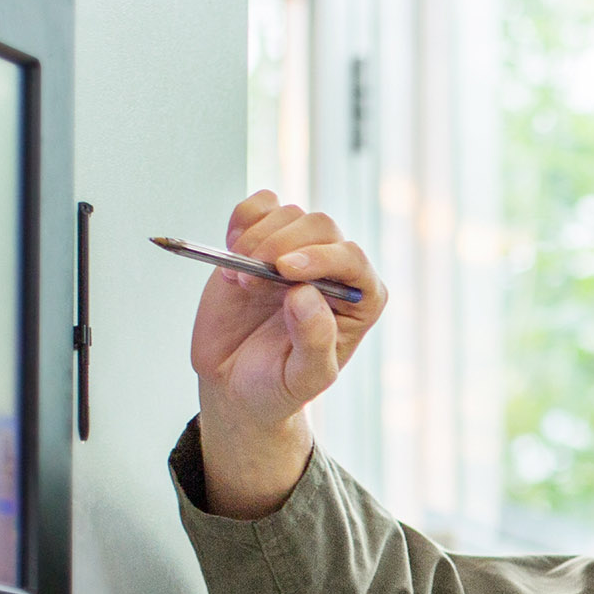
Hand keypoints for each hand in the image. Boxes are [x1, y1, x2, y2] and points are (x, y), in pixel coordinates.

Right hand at [190, 191, 387, 517]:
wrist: (235, 384)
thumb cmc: (278, 386)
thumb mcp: (303, 379)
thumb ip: (314, 341)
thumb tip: (305, 293)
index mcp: (361, 299)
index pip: (351, 258)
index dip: (319, 257)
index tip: (282, 270)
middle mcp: (334, 269)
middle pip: (320, 226)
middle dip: (281, 245)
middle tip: (251, 279)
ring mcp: (297, 252)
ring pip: (288, 213)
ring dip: (257, 239)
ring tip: (241, 282)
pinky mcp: (261, 242)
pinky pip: (259, 207)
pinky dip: (242, 219)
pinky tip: (232, 250)